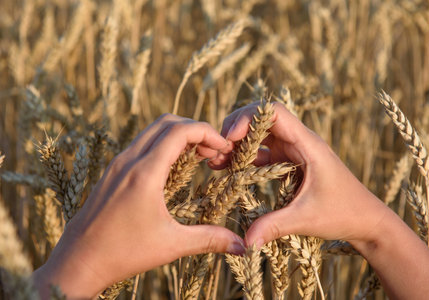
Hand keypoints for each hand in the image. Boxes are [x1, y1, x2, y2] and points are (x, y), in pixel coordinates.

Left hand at [33, 114, 243, 298]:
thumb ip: (209, 239)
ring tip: (198, 156)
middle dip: (195, 129)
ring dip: (178, 135)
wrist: (78, 261)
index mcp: (144, 173)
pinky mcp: (112, 172)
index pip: (180, 131)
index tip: (224, 148)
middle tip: (214, 150)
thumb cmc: (123, 253)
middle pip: (166, 122)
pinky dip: (162, 144)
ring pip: (152, 131)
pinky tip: (173, 167)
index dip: (207, 132)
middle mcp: (129, 161)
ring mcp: (117, 164)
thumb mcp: (171, 245)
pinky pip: (141, 144)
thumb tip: (242, 246)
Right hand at [212, 102, 428, 299]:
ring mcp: (293, 151)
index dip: (248, 118)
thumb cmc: (344, 212)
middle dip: (236, 129)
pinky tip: (228, 170)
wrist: (366, 220)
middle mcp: (298, 142)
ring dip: (237, 144)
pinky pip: (262, 153)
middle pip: (261, 119)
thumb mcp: (307, 218)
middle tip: (217, 150)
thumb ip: (275, 226)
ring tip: (216, 161)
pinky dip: (244, 158)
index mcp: (307, 143)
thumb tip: (246, 241)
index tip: (230, 138)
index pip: (274, 112)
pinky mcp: (288, 163)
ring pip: (259, 136)